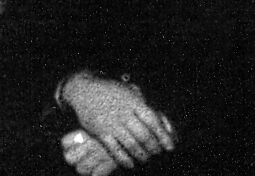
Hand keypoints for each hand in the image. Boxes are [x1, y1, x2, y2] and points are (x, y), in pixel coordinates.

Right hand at [60, 72, 174, 168]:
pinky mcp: (100, 132)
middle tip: (158, 154)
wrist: (83, 90)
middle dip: (154, 148)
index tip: (170, 147)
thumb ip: (143, 104)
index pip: (152, 120)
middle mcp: (123, 112)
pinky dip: (124, 159)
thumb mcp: (128, 91)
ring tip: (146, 160)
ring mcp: (111, 123)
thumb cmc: (110, 91)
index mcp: (132, 101)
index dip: (163, 135)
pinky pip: (115, 150)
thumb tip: (161, 121)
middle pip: (144, 135)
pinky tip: (130, 164)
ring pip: (131, 144)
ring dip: (141, 155)